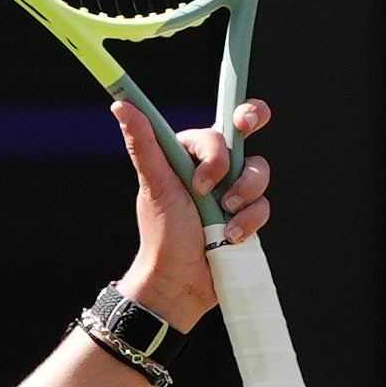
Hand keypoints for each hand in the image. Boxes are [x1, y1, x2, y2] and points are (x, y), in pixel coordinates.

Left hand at [106, 96, 269, 329]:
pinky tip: (229, 237)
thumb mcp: (155, 186)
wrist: (179, 282)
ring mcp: (233, 191)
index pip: (218, 126)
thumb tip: (121, 104)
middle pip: (248, 141)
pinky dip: (247, 221)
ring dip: (243, 194)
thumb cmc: (163, 234)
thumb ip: (144, 144)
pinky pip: (263, 206)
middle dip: (247, 157)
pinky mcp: (247, 215)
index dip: (241, 117)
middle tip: (236, 169)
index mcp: (189, 155)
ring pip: (259, 172)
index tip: (243, 123)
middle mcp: (214, 169)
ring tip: (221, 218)